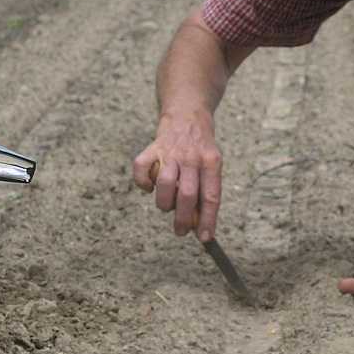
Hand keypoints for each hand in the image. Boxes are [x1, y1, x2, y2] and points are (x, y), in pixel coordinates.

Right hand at [131, 110, 222, 240]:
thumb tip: (196, 224)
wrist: (187, 114)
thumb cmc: (200, 148)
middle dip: (183, 219)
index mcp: (211, 162)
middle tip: (180, 231)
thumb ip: (204, 191)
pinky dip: (143, 183)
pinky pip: (142, 169)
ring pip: (165, 184)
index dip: (208, 220)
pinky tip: (149, 186)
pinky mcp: (152, 147)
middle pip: (188, 194)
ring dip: (164, 202)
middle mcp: (192, 157)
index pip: (211, 196)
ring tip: (166, 205)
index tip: (205, 238)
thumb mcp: (210, 166)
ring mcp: (171, 151)